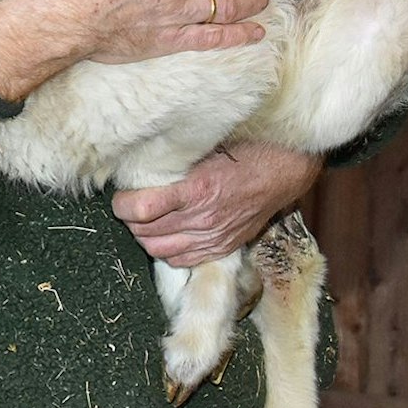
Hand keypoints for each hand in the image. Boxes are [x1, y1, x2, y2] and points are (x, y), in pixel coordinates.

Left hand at [112, 142, 321, 267]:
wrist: (285, 170)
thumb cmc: (247, 151)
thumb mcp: (208, 147)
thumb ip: (175, 160)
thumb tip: (139, 161)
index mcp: (197, 189)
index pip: (142, 209)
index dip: (123, 204)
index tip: (121, 196)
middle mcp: (203, 218)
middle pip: (145, 232)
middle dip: (131, 220)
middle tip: (130, 206)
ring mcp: (213, 237)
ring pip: (159, 250)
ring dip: (145, 237)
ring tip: (146, 221)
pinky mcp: (222, 248)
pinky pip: (182, 261)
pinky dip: (167, 250)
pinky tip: (167, 234)